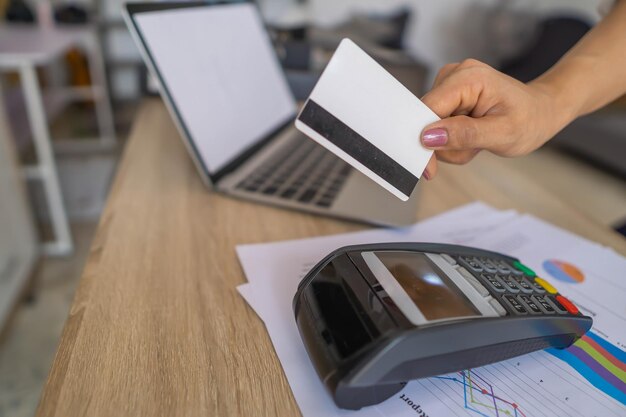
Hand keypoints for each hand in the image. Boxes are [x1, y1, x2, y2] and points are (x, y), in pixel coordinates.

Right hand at [420, 59, 568, 179]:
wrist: (541, 111)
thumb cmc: (530, 120)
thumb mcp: (503, 134)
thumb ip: (465, 135)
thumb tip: (428, 136)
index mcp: (468, 77)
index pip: (427, 109)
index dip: (422, 140)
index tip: (430, 169)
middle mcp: (454, 75)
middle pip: (425, 120)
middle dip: (445, 144)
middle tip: (473, 148)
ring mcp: (449, 84)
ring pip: (430, 127)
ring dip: (451, 145)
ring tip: (478, 141)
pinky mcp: (448, 96)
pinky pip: (436, 126)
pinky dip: (453, 139)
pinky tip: (472, 135)